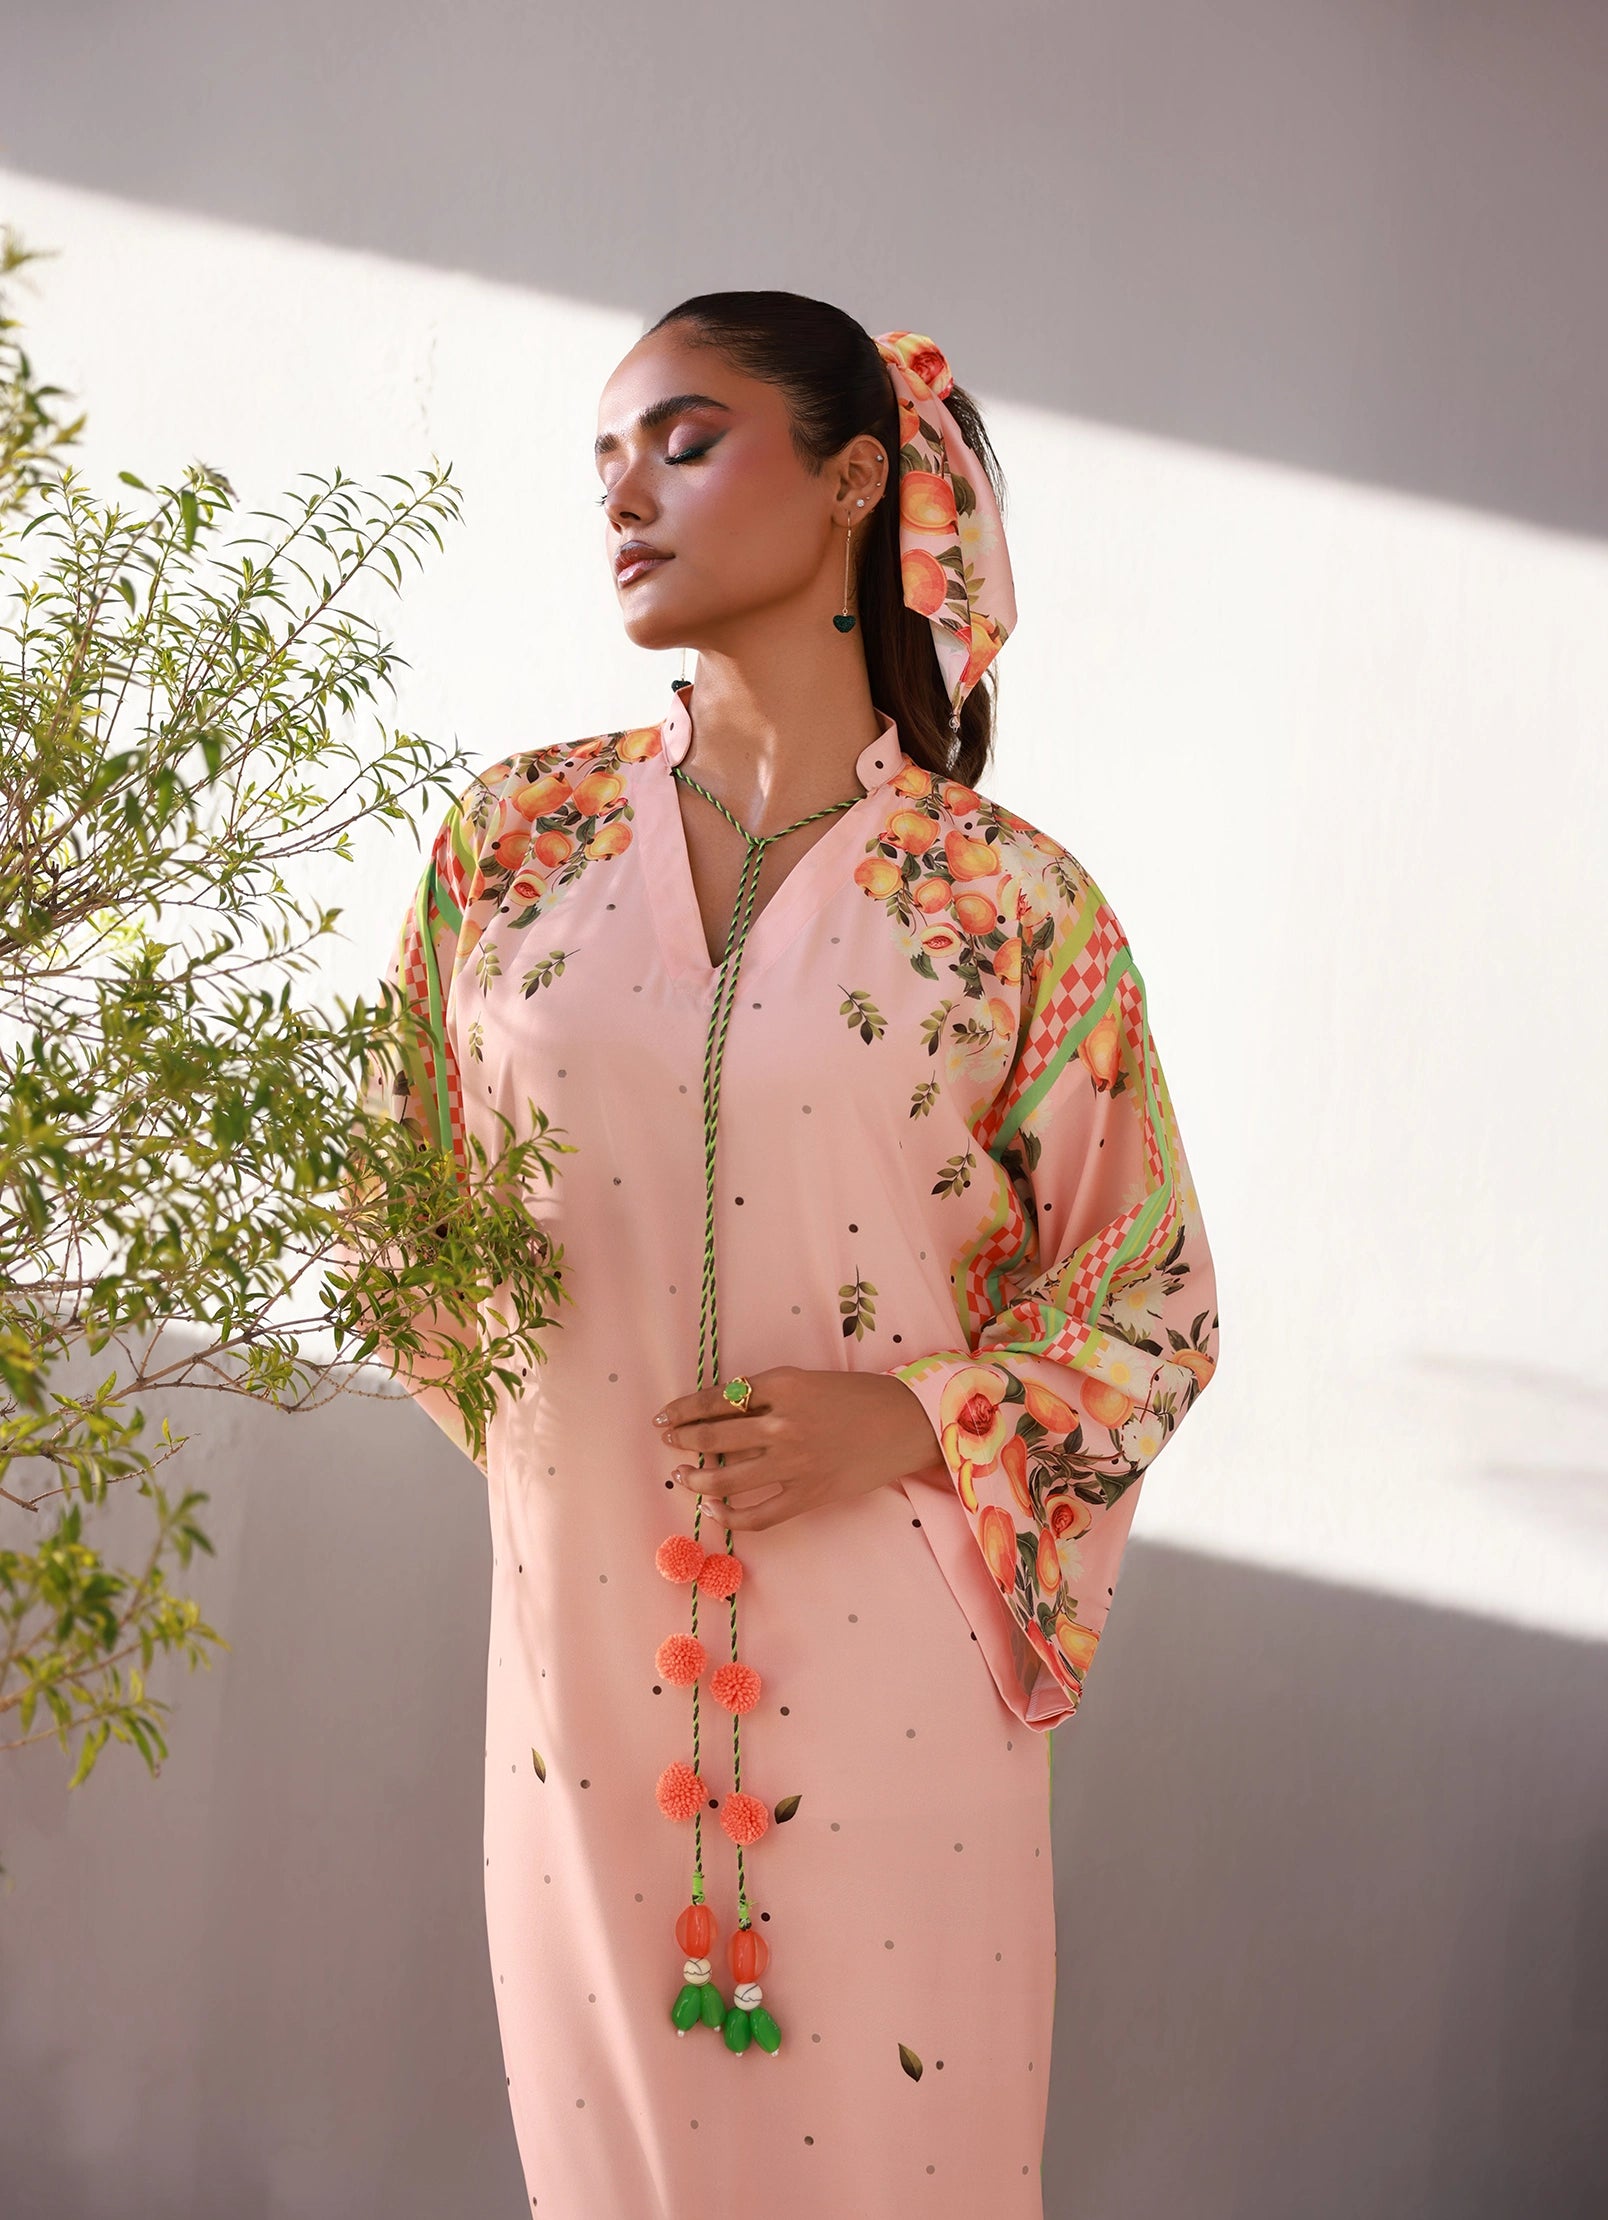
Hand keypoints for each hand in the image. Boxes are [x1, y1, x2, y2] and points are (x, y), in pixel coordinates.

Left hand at [651, 1364, 944, 1531]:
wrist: (906, 1423)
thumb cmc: (858, 1397)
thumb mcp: (808, 1382)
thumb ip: (768, 1396)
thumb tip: (720, 1414)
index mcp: (783, 1385)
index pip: (718, 1399)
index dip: (684, 1409)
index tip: (665, 1416)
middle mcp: (784, 1423)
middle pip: (714, 1436)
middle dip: (683, 1440)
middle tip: (669, 1441)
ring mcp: (795, 1463)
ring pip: (727, 1479)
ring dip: (696, 1479)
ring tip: (683, 1476)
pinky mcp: (808, 1495)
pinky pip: (758, 1515)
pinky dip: (730, 1516)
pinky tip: (716, 1510)